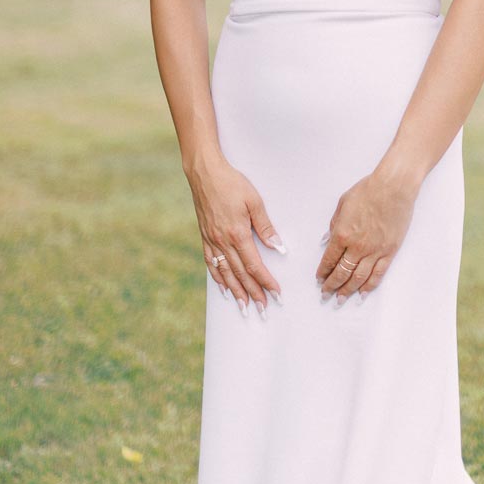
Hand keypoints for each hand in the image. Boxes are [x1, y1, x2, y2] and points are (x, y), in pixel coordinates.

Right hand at [186, 152, 284, 315]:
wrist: (204, 173)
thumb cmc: (232, 183)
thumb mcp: (254, 201)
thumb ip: (265, 227)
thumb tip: (278, 248)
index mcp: (237, 234)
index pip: (254, 265)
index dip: (266, 282)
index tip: (276, 294)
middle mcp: (223, 242)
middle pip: (240, 274)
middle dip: (253, 293)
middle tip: (262, 310)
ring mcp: (212, 241)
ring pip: (225, 273)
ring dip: (236, 292)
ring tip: (244, 307)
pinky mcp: (205, 237)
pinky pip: (211, 263)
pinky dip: (218, 278)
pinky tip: (223, 288)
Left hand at [316, 167, 419, 303]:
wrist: (393, 187)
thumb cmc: (368, 190)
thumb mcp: (343, 203)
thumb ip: (333, 224)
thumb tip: (326, 241)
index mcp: (342, 234)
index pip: (329, 260)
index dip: (323, 272)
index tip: (319, 279)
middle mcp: (357, 247)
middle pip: (342, 273)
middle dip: (331, 286)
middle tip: (325, 295)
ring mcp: (374, 251)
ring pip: (358, 278)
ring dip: (347, 291)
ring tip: (340, 300)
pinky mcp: (389, 252)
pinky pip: (378, 274)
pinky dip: (369, 286)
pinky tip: (362, 294)